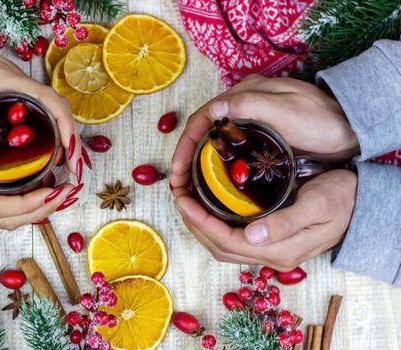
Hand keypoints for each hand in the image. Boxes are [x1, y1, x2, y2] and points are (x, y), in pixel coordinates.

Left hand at [0, 18, 82, 180]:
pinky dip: (52, 128)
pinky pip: (41, 108)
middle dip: (71, 140)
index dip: (63, 125)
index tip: (69, 149)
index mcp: (3, 80)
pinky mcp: (12, 89)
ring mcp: (16, 85)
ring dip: (64, 135)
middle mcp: (17, 82)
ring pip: (52, 109)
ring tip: (67, 162)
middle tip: (75, 168)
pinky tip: (49, 147)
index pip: (47, 99)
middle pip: (58, 108)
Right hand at [171, 74, 357, 192]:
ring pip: (211, 142)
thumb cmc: (321, 120)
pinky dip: (212, 166)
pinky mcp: (254, 137)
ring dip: (196, 164)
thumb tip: (214, 107)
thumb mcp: (288, 110)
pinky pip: (225, 150)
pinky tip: (211, 183)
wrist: (347, 130)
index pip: (202, 118)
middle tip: (179, 186)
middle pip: (201, 131)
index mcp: (243, 95)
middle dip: (185, 158)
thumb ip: (252, 104)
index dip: (185, 144)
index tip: (178, 171)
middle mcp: (240, 106)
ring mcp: (247, 122)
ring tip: (189, 189)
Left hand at [172, 170, 356, 269]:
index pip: (227, 241)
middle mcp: (271, 255)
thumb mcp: (318, 205)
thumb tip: (252, 235)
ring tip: (186, 203)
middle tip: (178, 198)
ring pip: (223, 246)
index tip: (184, 201)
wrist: (359, 204)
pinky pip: (232, 240)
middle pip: (219, 247)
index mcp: (280, 249)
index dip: (201, 223)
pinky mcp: (269, 242)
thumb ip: (286, 223)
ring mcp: (270, 251)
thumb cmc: (341, 198)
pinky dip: (213, 226)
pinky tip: (207, 209)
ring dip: (200, 226)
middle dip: (194, 225)